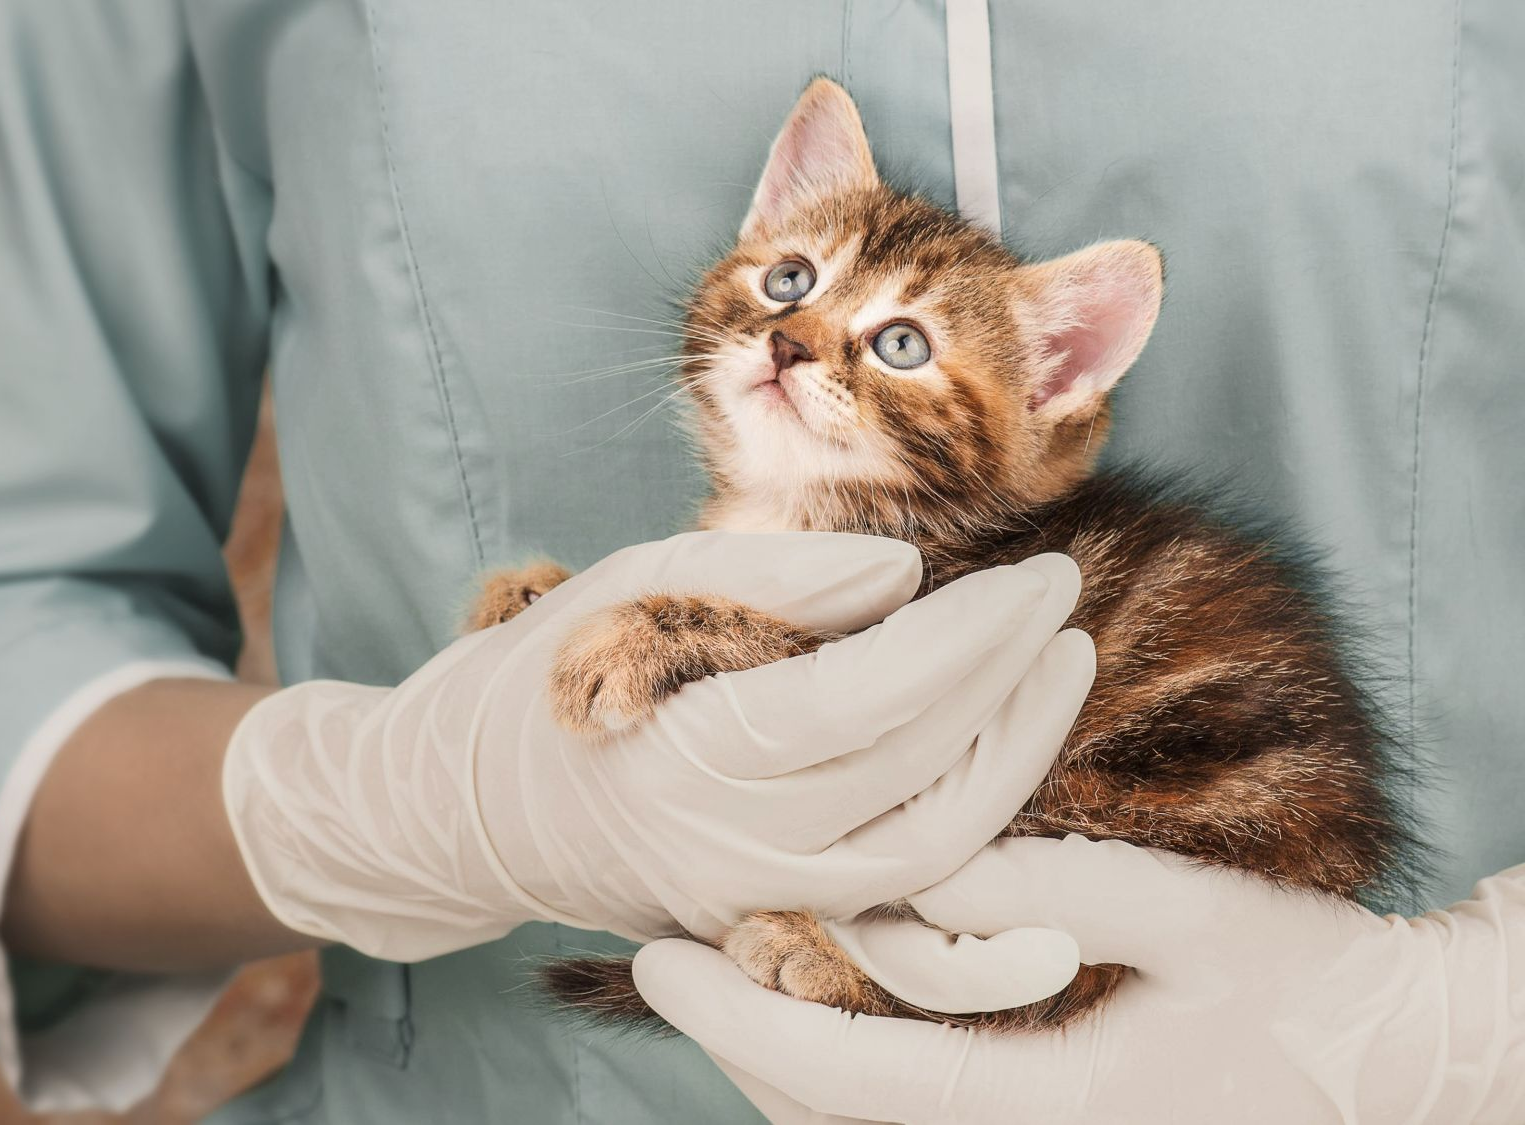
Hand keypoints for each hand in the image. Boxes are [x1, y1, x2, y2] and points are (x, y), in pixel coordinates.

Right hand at [221, 531, 1094, 960]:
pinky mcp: (773, 925)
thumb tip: (907, 577)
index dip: (971, 638)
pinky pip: (903, 898)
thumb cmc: (549, 674)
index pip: (869, 698)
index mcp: (686, 752)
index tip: (1039, 577)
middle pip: (919, 776)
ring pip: (929, 855)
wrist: (465, 811)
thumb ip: (776, 577)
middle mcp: (727, 850)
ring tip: (1056, 666)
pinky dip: (971, 826)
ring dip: (1013, 760)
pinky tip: (1008, 749)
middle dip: (1010, 680)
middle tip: (1059, 598)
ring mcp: (754, 905)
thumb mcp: (638, 586)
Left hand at [634, 834, 1524, 1124]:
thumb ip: (1045, 891)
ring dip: (796, 1073)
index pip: (851, 1079)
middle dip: (745, 1049)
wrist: (1428, 1069)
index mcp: (1059, 1112)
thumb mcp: (1186, 914)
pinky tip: (854, 1020)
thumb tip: (911, 875)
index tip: (663, 955)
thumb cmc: (1320, 983)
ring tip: (747, 977)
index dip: (741, 1019)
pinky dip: (864, 1090)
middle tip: (684, 957)